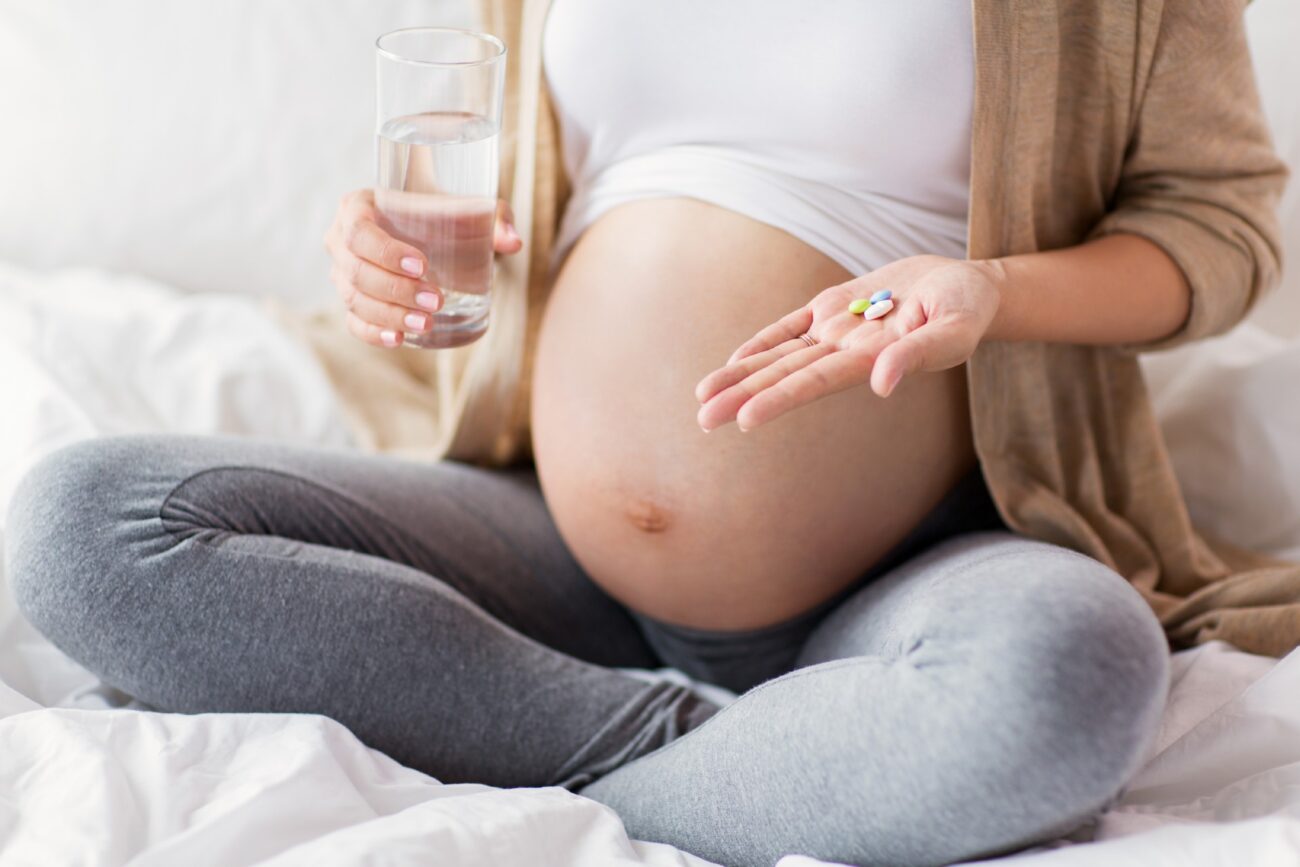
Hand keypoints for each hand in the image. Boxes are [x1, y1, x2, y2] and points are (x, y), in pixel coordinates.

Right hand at [322, 189, 522, 347]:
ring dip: (390, 315)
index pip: (359, 232)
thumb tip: (514, 242)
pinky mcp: (353, 302)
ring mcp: (342, 274)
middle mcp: (341, 240)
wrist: (430, 228)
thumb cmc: (444, 213)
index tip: (423, 266)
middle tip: (436, 300)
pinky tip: (398, 339)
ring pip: (355, 300)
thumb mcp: (470, 208)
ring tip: (427, 323)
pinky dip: (373, 333)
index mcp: (357, 207)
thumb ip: (494, 217)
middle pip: (357, 271)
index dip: (386, 252)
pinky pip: (354, 322)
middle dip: (396, 290)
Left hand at [694, 255, 1000, 431]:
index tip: (744, 420)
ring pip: (780, 355)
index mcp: (870, 360)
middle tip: (703, 419)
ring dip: (742, 375)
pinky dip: (762, 342)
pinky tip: (734, 360)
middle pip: (785, 375)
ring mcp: (835, 330)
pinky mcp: (832, 307)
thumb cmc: (966, 309)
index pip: (814, 383)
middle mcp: (845, 351)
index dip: (779, 399)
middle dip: (744, 395)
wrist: (965, 285)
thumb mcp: (953, 329)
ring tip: (702, 396)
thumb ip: (917, 355)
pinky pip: (789, 328)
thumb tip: (882, 383)